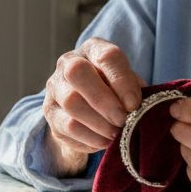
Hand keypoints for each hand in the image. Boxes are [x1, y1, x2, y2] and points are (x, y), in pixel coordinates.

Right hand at [41, 38, 143, 175]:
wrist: (89, 109)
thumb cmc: (115, 92)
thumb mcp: (128, 84)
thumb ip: (134, 90)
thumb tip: (140, 107)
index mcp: (93, 49)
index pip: (106, 57)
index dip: (122, 81)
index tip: (134, 104)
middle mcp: (68, 62)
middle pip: (77, 73)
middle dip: (104, 100)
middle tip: (122, 120)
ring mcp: (55, 87)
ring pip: (71, 103)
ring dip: (98, 123)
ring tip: (116, 134)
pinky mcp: (50, 112)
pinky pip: (67, 127)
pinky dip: (90, 137)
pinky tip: (104, 141)